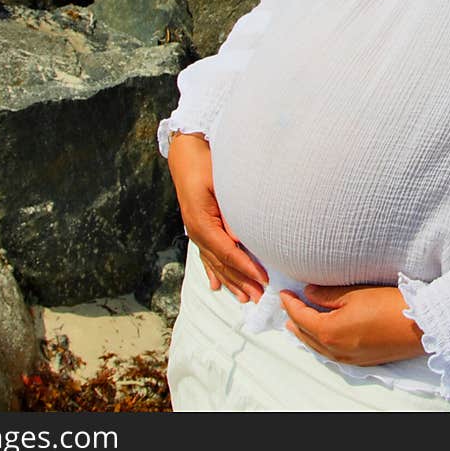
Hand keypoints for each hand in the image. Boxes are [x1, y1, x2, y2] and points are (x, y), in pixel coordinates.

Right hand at [168, 132, 267, 302]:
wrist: (186, 152)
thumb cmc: (205, 165)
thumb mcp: (219, 187)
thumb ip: (230, 215)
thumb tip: (242, 240)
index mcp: (201, 223)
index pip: (228, 252)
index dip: (246, 268)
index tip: (264, 279)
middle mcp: (196, 231)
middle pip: (221, 263)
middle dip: (241, 281)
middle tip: (260, 298)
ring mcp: (194, 231)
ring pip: (214, 262)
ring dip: (230, 281)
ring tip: (244, 298)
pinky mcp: (196, 227)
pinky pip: (206, 255)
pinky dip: (213, 271)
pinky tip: (216, 285)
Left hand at [280, 283, 424, 366]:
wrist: (419, 326)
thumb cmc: (386, 305)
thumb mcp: (353, 293)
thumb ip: (326, 294)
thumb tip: (307, 292)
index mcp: (329, 332)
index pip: (301, 317)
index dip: (289, 303)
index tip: (283, 292)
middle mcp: (336, 349)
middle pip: (306, 335)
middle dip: (294, 320)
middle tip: (287, 307)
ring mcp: (349, 358)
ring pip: (318, 348)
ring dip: (305, 334)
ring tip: (296, 324)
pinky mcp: (361, 360)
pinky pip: (331, 354)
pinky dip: (320, 344)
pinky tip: (321, 337)